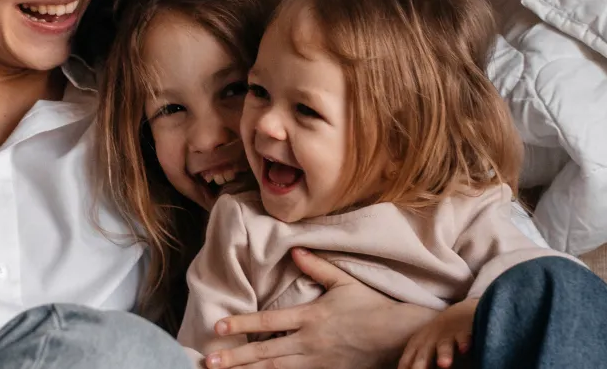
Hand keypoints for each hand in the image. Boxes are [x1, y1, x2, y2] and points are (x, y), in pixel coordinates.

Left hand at [204, 248, 437, 368]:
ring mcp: (317, 362)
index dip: (241, 324)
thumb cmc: (371, 306)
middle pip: (265, 353)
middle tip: (208, 360)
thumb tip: (294, 250)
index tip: (218, 326)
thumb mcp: (344, 282)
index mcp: (310, 317)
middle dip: (235, 358)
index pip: (268, 323)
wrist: (399, 337)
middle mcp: (309, 343)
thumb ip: (317, 266)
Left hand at [398, 298, 477, 368]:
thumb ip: (413, 362)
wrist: (456, 314)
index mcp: (416, 346)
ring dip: (443, 355)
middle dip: (419, 366)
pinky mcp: (463, 331)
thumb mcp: (421, 349)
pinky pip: (464, 337)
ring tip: (444, 364)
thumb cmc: (436, 338)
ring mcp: (446, 336)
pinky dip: (464, 342)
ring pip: (444, 346)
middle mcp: (429, 341)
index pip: (407, 362)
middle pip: (423, 356)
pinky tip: (464, 349)